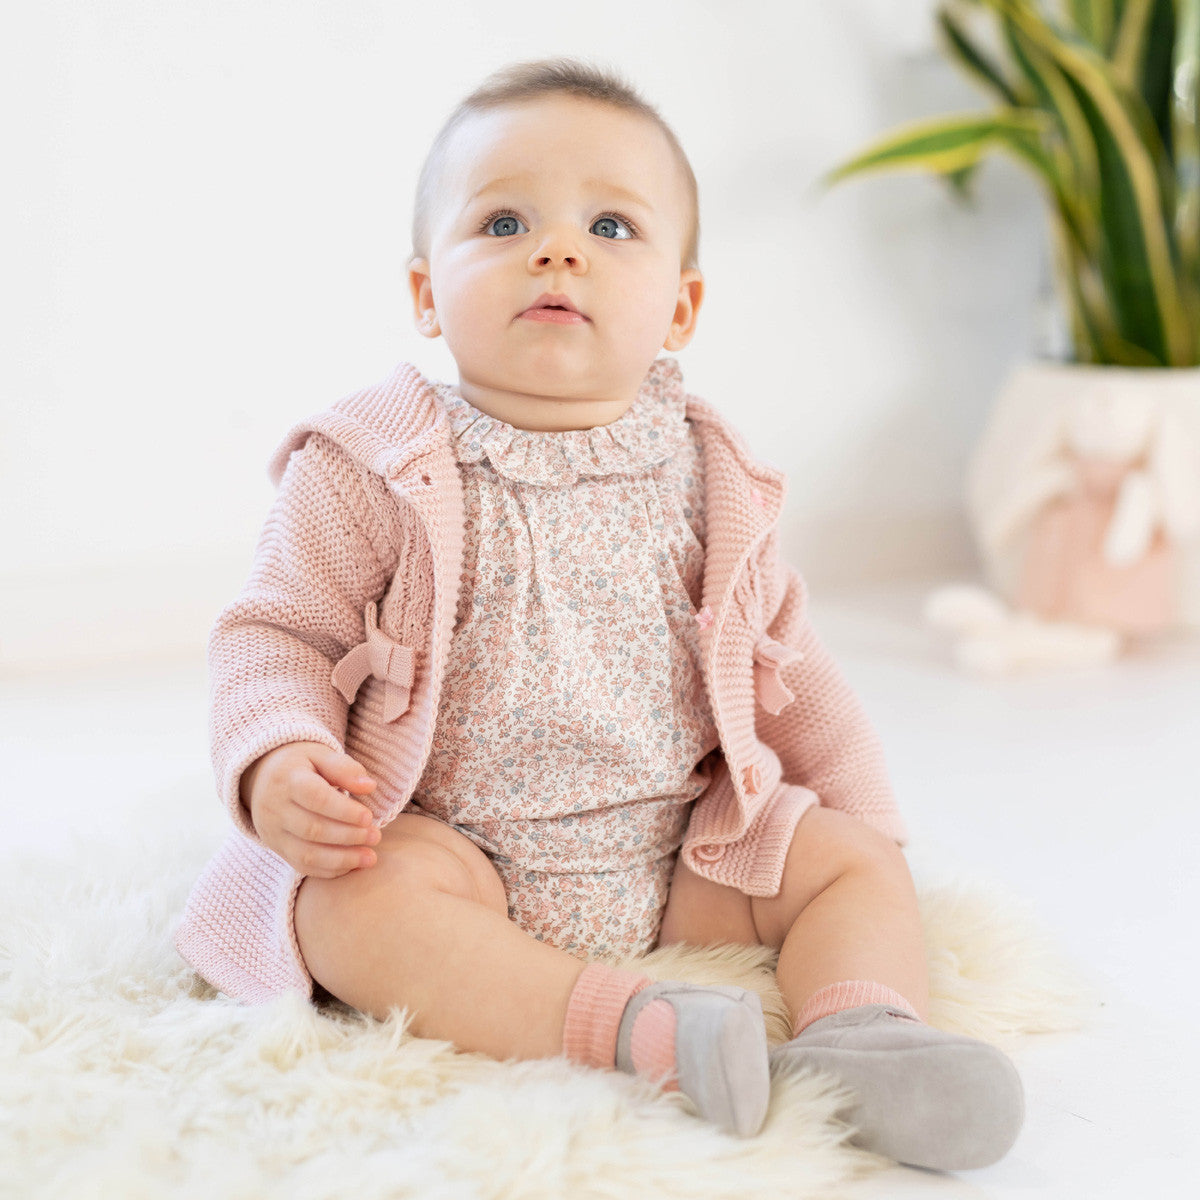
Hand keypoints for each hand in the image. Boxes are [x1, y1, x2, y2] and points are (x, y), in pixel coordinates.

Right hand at [241, 742, 380, 877]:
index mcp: (287, 779)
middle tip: (375, 836)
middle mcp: (275, 808)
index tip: (368, 817)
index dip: (344, 811)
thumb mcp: (320, 754)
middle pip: (312, 829)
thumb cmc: (300, 765)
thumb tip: (369, 786)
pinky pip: (302, 866)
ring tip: (369, 857)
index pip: (316, 798)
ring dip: (342, 859)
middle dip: (348, 836)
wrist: (261, 778)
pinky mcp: (277, 848)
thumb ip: (344, 768)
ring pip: (306, 854)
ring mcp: (273, 832)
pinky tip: (352, 865)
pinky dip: (329, 870)